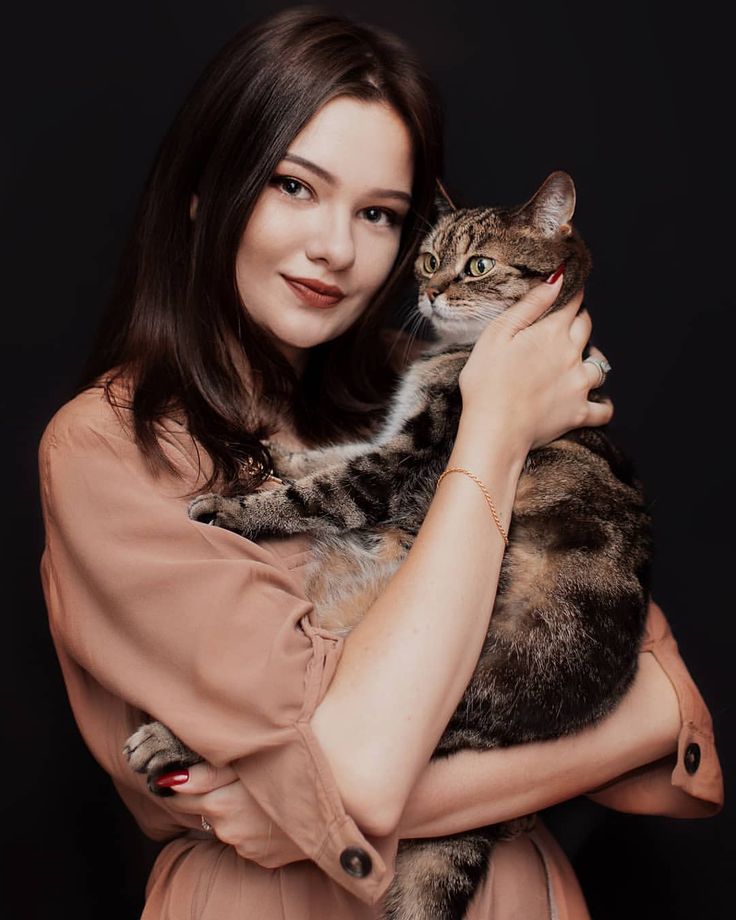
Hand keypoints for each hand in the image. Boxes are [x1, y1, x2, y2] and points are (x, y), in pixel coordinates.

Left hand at [156, 762, 304, 866]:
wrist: (333, 809)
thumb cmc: (292, 774)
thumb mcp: (250, 765)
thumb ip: (208, 773)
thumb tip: (171, 780)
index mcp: (220, 804)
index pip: (182, 795)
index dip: (179, 782)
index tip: (177, 771)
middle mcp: (227, 830)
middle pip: (205, 808)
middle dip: (210, 792)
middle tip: (230, 774)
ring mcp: (245, 847)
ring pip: (226, 822)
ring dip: (231, 808)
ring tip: (254, 791)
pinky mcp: (261, 857)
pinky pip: (246, 837)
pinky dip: (250, 823)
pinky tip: (267, 810)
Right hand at [458, 273, 613, 452]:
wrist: (494, 429)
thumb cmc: (487, 382)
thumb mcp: (498, 334)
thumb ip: (530, 305)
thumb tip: (557, 278)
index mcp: (551, 332)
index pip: (571, 303)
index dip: (571, 292)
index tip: (570, 286)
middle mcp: (572, 355)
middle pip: (587, 327)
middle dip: (580, 319)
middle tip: (570, 319)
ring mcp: (579, 385)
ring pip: (600, 364)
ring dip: (594, 357)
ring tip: (585, 357)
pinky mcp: (579, 414)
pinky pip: (604, 409)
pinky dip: (604, 404)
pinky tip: (598, 400)